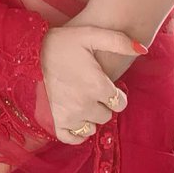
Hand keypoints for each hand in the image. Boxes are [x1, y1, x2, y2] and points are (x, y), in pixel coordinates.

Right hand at [40, 25, 139, 144]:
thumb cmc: (63, 42)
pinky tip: (77, 119)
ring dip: (90, 117)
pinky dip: (77, 132)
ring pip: (91, 127)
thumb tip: (143, 49)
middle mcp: (84, 104)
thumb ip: (119, 41)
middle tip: (92, 91)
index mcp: (96, 85)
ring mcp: (68, 115)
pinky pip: (72, 138)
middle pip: (106, 115)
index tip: (106, 86)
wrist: (30, 50)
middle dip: (103, 105)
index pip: (120, 103)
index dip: (116, 95)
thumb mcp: (91, 34)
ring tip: (82, 101)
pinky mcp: (55, 121)